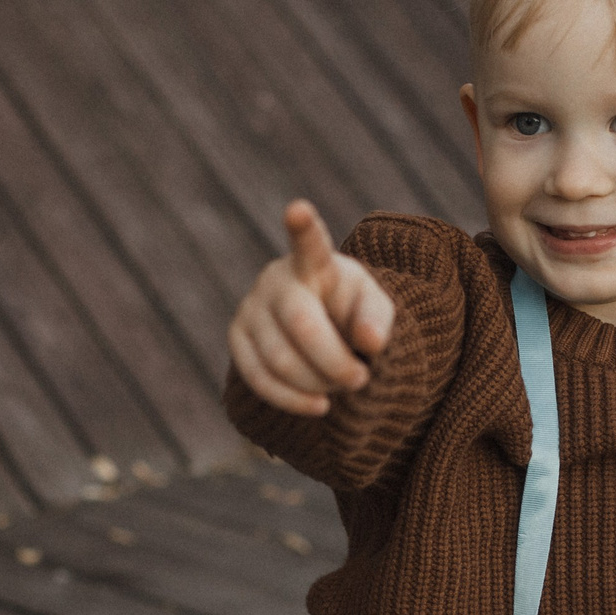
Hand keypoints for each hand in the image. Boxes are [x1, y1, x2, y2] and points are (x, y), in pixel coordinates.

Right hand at [227, 200, 394, 415]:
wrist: (317, 326)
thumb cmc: (349, 312)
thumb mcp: (375, 309)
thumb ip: (379, 320)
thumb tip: (370, 343)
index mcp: (315, 264)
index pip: (310, 244)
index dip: (303, 228)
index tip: (298, 208)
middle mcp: (275, 280)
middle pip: (302, 327)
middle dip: (335, 363)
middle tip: (361, 378)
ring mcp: (250, 308)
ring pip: (281, 361)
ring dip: (319, 384)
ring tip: (340, 386)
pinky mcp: (236, 338)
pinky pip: (260, 380)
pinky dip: (294, 400)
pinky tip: (318, 406)